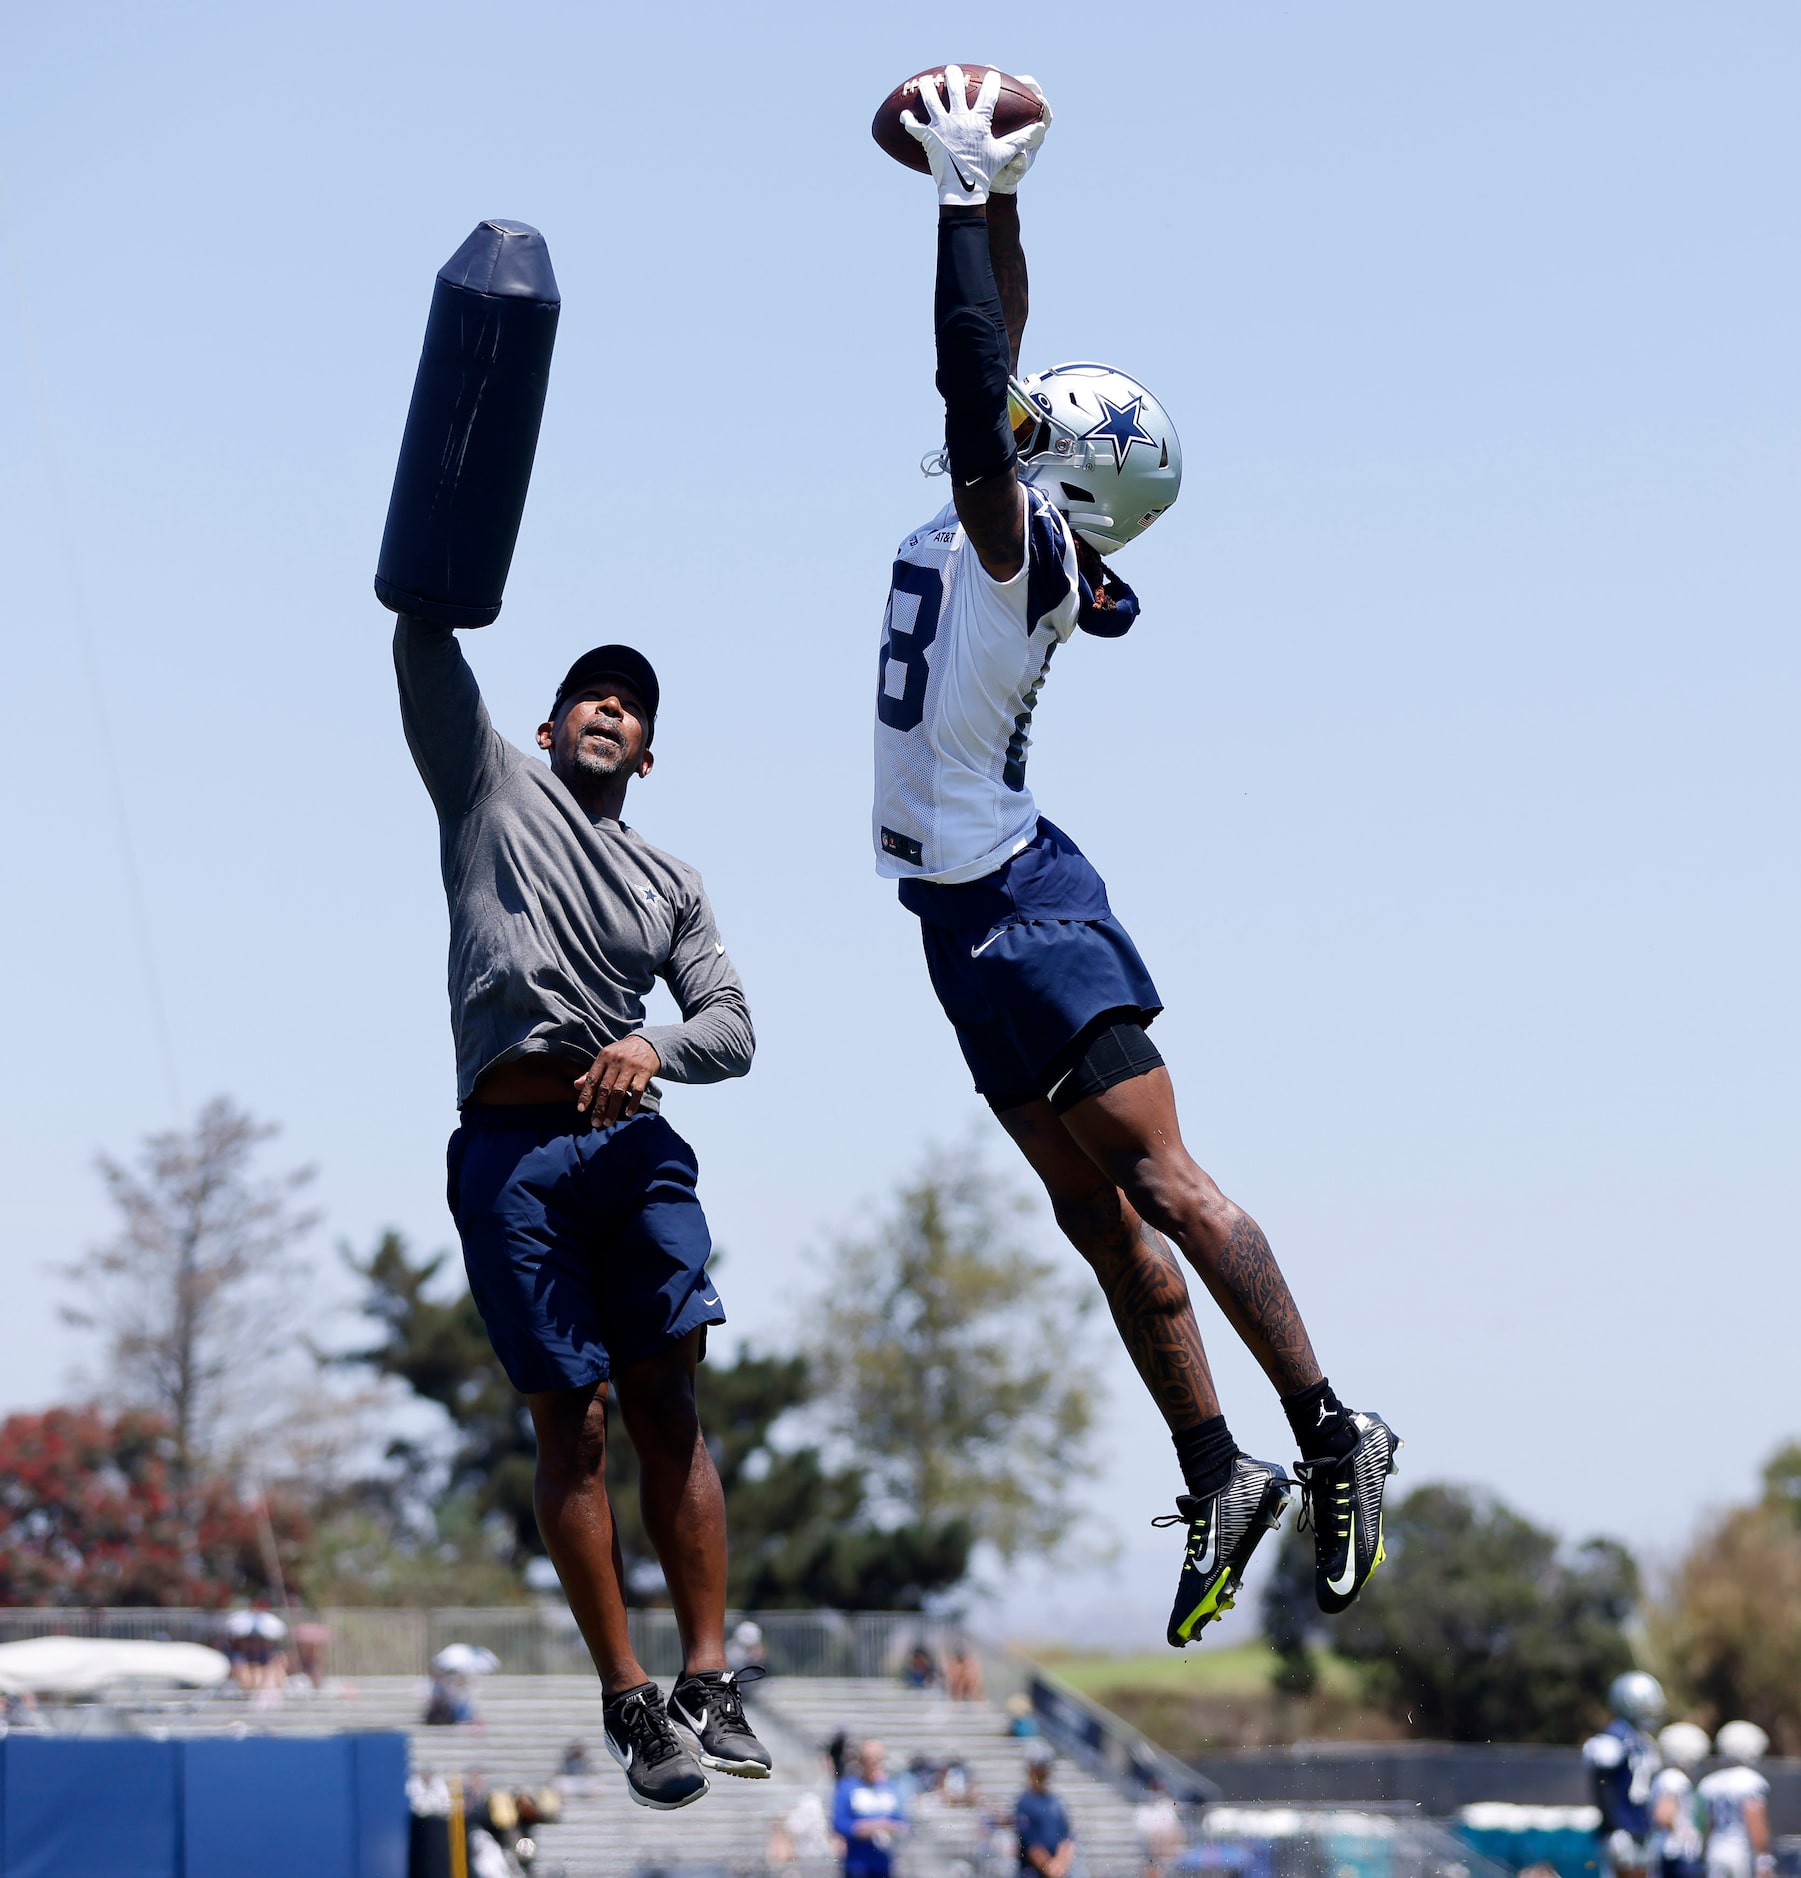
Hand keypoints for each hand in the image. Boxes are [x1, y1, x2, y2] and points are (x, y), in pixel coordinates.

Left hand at [574, 1034, 659, 1125]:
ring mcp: (631, 1066)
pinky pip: (637, 1090)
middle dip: (599, 1107)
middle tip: (595, 1123)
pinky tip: (628, 1114)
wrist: (647, 1042)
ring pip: (619, 1091)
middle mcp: (616, 1061)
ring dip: (612, 1109)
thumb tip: (576, 1085)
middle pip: (605, 1088)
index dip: (586, 1095)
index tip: (581, 1109)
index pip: (592, 1078)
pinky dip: (632, 1103)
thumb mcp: (606, 1058)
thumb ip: (592, 1072)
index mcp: (604, 1057)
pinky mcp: (645, 1071)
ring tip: (607, 1122)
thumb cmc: (622, 1053)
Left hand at [902, 65, 1046, 206]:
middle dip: (953, 76)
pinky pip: (914, 126)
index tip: (993, 74)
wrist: (962, 190)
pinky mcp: (928, 139)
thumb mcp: (1003, 154)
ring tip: (927, 81)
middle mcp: (959, 119)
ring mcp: (941, 127)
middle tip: (952, 70)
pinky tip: (905, 114)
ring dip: (928, 88)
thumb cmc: (984, 172)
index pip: (989, 95)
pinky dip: (908, 120)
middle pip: (954, 88)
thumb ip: (1020, 140)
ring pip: (931, 100)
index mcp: (979, 121)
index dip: (993, 82)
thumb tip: (1040, 129)